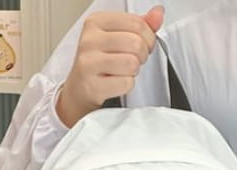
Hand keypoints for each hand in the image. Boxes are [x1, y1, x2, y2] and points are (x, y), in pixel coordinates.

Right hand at [56, 6, 164, 127]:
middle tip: (134, 61)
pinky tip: (116, 83)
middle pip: (136, 44)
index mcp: (96, 22)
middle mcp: (89, 40)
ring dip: (134, 71)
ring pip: (132, 63)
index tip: (143, 45)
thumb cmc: (99, 62)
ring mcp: (89, 63)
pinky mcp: (92, 86)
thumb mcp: (116, 37)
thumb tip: (158, 13)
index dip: (148, 37)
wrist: (78, 90)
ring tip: (124, 71)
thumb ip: (139, 25)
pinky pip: (126, 83)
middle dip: (142, 56)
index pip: (137, 23)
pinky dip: (127, 86)